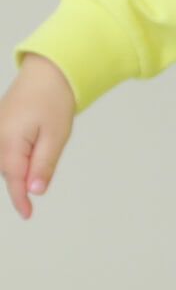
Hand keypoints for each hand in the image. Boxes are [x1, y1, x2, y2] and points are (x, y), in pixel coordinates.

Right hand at [0, 53, 75, 218]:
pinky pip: (5, 151)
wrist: (47, 75)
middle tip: (32, 197)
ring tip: (35, 163)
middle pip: (9, 171)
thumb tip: (34, 190)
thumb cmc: (53, 103)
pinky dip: (14, 160)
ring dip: (18, 171)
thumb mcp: (55, 137)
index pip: (14, 178)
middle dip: (20, 185)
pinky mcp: (0, 127)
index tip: (27, 215)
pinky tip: (29, 155)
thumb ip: (43, 165)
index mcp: (10, 140)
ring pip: (6, 162)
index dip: (20, 199)